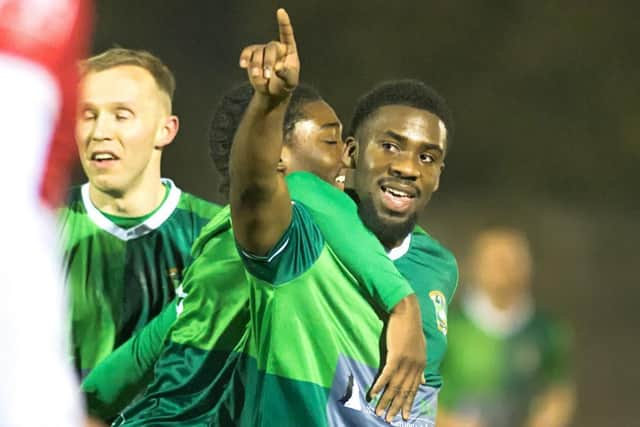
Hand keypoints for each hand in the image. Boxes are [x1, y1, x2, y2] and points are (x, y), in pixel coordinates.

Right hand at [238, 8, 298, 98]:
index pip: (287, 34)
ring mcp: (263, 50)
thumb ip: (287, 74)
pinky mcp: (252, 56)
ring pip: (257, 52)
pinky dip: (245, 59)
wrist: (272, 92)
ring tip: (258, 77)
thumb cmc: (285, 85)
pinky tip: (242, 65)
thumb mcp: (290, 82)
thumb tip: (278, 68)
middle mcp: (276, 47)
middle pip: (271, 48)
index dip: (284, 23)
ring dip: (257, 66)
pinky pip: (247, 54)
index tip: (280, 12)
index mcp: (289, 50)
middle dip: (268, 63)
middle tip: (268, 76)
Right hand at [369, 294, 426, 421]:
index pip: (414, 389)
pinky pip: (386, 375)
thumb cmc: (411, 327)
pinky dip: (379, 386)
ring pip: (395, 386)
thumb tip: (424, 380)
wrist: (407, 311)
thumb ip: (421, 366)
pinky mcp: (395, 356)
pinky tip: (372, 394)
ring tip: (379, 412)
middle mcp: (415, 366)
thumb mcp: (421, 347)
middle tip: (390, 419)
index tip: (404, 415)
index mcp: (421, 365)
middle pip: (404, 391)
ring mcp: (406, 362)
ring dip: (386, 400)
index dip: (408, 403)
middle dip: (397, 407)